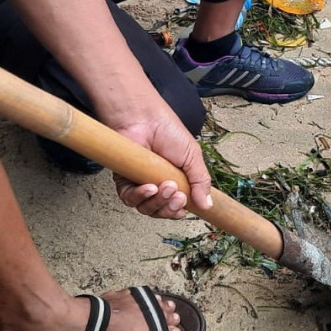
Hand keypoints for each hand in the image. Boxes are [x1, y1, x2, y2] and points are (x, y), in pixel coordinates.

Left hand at [98, 95, 212, 218]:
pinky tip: (149, 187)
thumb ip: (201, 182)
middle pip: (160, 211)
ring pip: (145, 208)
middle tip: (177, 195)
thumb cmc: (168, 132)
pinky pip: (129, 198)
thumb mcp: (193, 157)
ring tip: (166, 187)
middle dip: (170, 208)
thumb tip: (207, 205)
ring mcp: (139, 184)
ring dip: (157, 202)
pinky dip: (139, 197)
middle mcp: (156, 186)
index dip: (178, 211)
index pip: (175, 208)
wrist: (146, 118)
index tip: (183, 207)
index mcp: (174, 182)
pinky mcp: (123, 180)